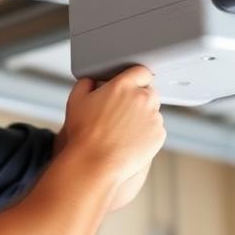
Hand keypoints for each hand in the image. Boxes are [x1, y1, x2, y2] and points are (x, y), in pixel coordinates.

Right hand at [61, 66, 165, 183]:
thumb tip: (92, 80)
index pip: (141, 71)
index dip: (135, 78)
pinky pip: (156, 129)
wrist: (94, 163)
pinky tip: (129, 141)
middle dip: (138, 98)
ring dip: (143, 116)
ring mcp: (153, 117)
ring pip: (152, 111)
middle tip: (122, 112)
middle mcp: (142, 98)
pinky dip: (146, 133)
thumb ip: (86, 83)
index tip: (131, 86)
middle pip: (149, 90)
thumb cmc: (83, 134)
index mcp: (123, 85)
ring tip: (122, 130)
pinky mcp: (159, 134)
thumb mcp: (76, 100)